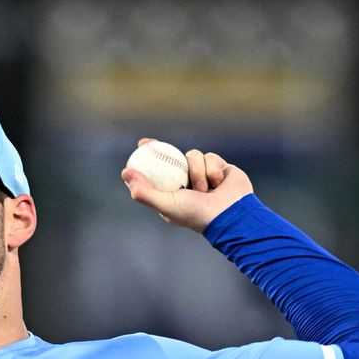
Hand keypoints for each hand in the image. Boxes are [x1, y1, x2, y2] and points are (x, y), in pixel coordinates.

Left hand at [121, 139, 253, 233]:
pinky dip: (213, 168)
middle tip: (151, 143)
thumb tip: (125, 172)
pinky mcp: (220, 169)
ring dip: (198, 170)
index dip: (148, 158)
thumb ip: (145, 192)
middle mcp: (187, 184)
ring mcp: (204, 176)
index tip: (141, 146)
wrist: (233, 214)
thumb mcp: (166, 204)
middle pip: (173, 159)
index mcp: (173, 194)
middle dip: (164, 151)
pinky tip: (219, 183)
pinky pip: (210, 157)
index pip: (157, 173)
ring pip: (193, 155)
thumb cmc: (198, 214)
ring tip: (205, 189)